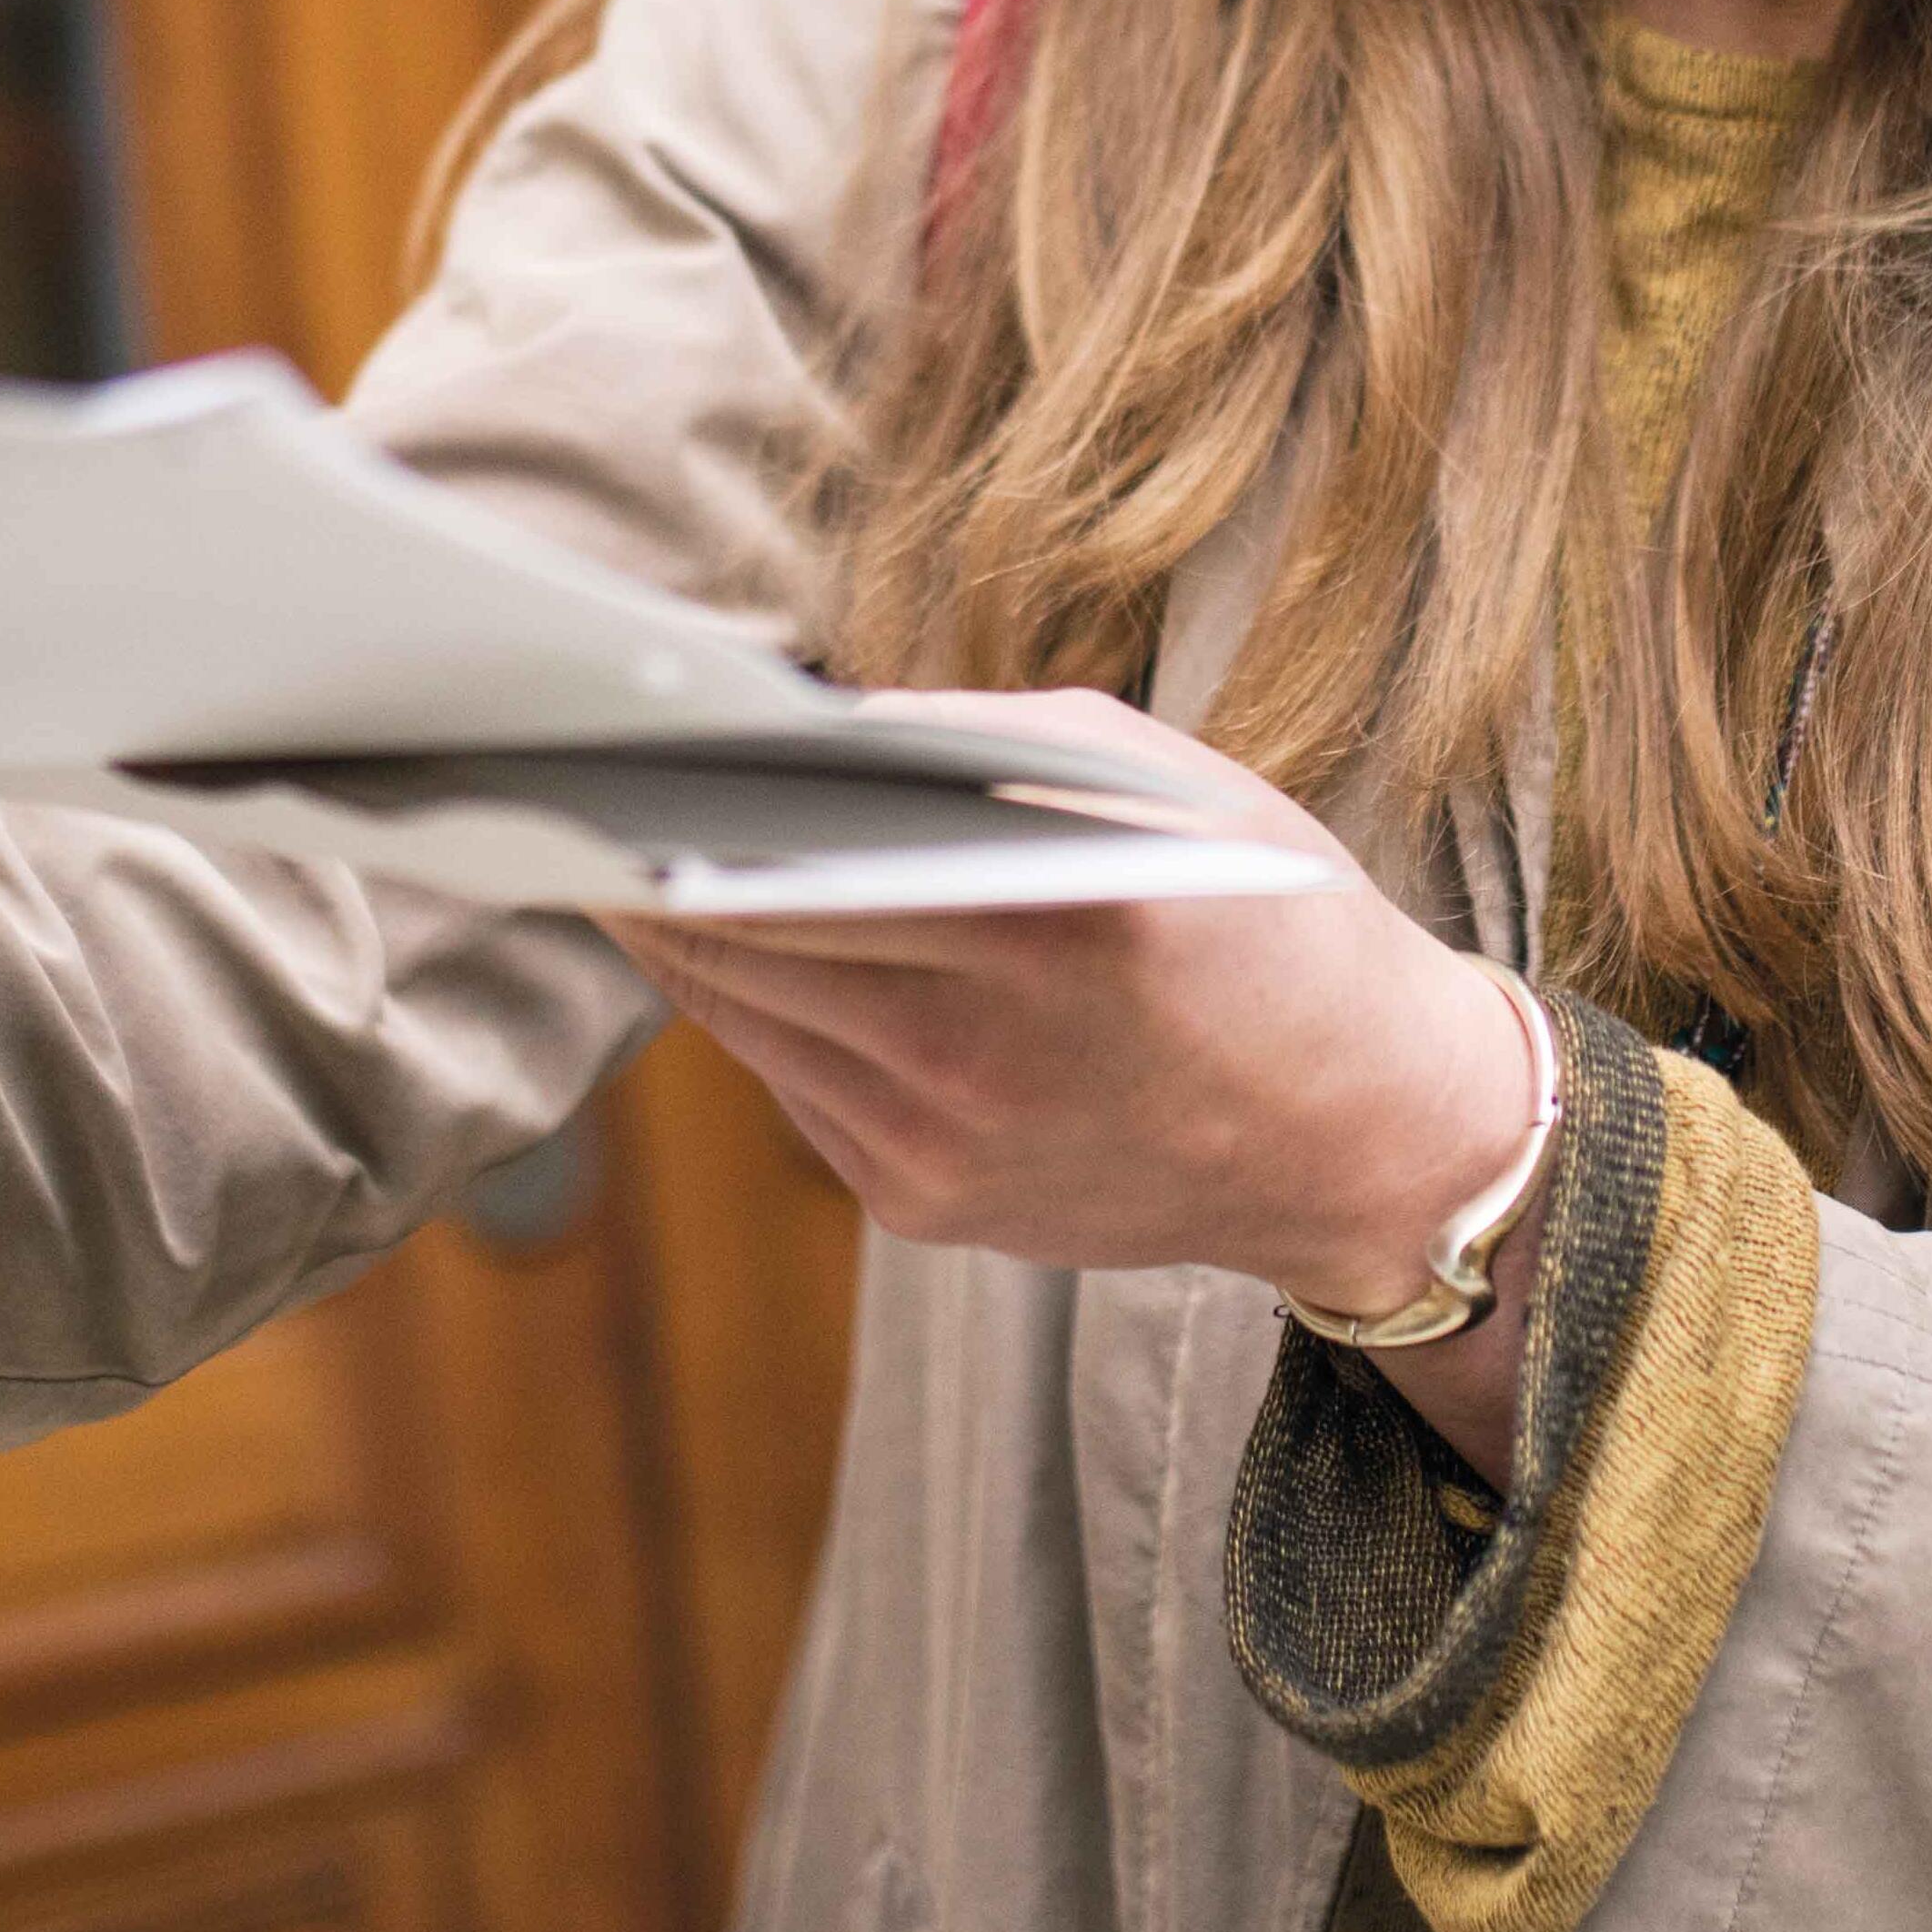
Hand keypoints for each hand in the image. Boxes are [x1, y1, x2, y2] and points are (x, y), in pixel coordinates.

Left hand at [607, 690, 1554, 1462]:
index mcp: (1054, 929)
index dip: (677, 823)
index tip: (598, 768)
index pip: (796, 870)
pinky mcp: (928, 1210)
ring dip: (686, 943)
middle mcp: (987, 1057)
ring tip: (624, 860)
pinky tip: (740, 948)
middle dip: (651, 873)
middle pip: (742, 951)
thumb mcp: (1158, 780)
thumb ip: (979, 734)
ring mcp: (947, 1153)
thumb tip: (809, 720)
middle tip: (567, 800)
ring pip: (747, 1024)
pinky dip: (766, 1013)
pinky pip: (797, 1089)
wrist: (1364, 1137)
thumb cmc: (1266, 919)